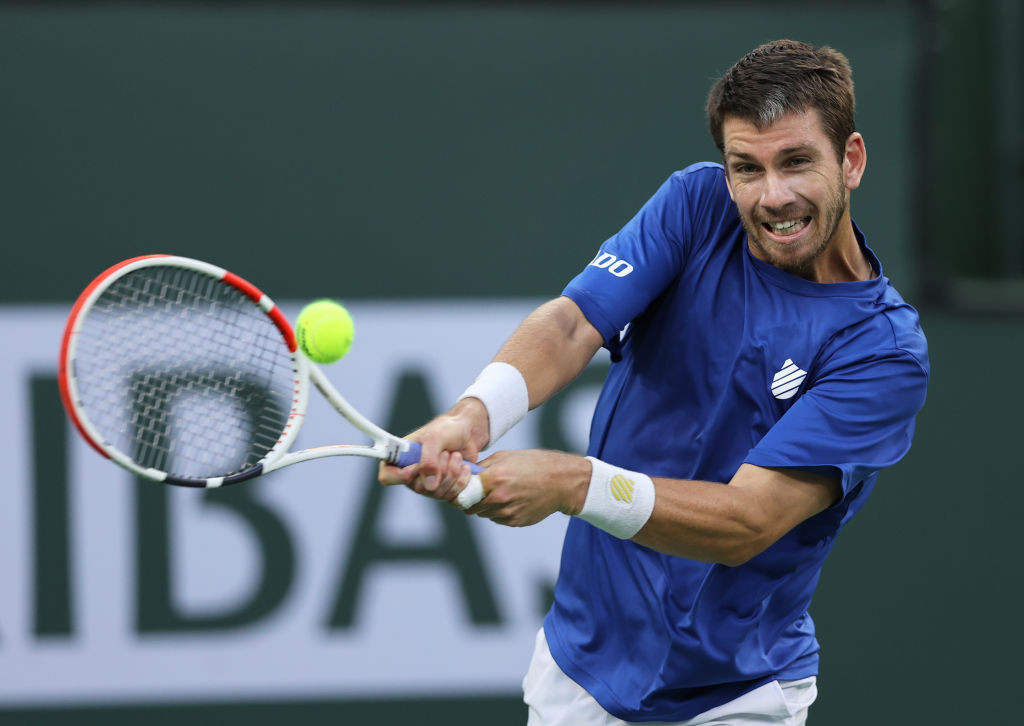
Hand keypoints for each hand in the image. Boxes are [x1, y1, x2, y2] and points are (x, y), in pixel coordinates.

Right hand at [378, 397, 488, 503]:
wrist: (468, 433)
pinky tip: (465, 467)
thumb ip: (429, 458)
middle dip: (439, 470)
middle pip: (419, 488)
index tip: (416, 467)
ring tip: (456, 456)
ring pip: (437, 493)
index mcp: (401, 457)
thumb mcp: (436, 437)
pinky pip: (452, 497)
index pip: (387, 476)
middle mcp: (412, 473)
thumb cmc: (447, 429)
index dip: (400, 476)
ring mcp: (428, 483)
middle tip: (446, 453)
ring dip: (452, 473)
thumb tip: (429, 485)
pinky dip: (462, 481)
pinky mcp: (445, 489)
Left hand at [466, 450, 590, 526]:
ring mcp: (507, 512)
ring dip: (486, 506)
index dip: (459, 492)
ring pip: (484, 514)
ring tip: (501, 493)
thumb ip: (482, 467)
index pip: (462, 493)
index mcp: (494, 478)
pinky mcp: (515, 522)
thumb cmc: (533, 464)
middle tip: (480, 491)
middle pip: (470, 507)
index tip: (461, 489)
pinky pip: (497, 519)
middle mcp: (499, 498)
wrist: (561, 481)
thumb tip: (464, 474)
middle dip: (472, 500)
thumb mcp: (505, 457)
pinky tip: (512, 500)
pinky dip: (499, 512)